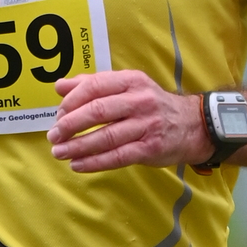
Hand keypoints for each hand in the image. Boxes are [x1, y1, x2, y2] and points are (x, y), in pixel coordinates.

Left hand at [48, 70, 207, 173]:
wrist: (193, 125)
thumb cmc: (152, 106)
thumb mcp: (127, 87)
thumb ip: (94, 85)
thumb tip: (60, 86)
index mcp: (131, 81)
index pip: (95, 87)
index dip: (71, 101)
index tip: (58, 115)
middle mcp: (140, 100)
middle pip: (97, 111)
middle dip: (70, 125)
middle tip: (53, 136)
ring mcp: (146, 125)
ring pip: (106, 137)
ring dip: (77, 146)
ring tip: (59, 152)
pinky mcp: (150, 148)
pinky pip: (117, 157)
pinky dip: (94, 162)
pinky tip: (78, 165)